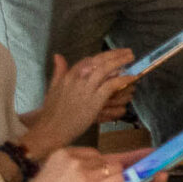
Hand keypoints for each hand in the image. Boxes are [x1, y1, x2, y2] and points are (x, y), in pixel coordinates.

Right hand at [13, 148, 132, 181]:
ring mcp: (84, 172)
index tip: (95, 174)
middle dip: (104, 172)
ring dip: (112, 178)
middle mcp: (74, 159)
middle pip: (102, 160)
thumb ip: (65, 172)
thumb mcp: (46, 177)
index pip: (90, 153)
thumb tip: (81, 176)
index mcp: (60, 154)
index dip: (95, 165)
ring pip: (113, 168)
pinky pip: (117, 180)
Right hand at [21, 49, 137, 157]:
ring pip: (106, 69)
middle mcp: (77, 79)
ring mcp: (86, 89)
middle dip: (116, 54)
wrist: (50, 129)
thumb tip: (58, 56)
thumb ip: (59, 71)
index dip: (104, 55)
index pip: (89, 60)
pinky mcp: (95, 100)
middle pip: (100, 61)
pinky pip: (112, 85)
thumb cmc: (51, 112)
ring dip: (121, 62)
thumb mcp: (53, 88)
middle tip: (129, 52)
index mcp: (68, 75)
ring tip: (132, 59)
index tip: (114, 54)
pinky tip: (131, 77)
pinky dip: (123, 79)